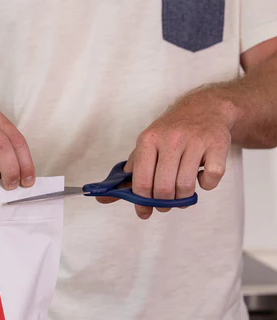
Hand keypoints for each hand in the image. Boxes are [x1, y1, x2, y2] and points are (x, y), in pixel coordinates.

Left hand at [100, 92, 233, 218]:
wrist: (204, 108)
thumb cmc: (170, 134)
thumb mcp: (145, 149)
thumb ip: (127, 176)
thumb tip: (102, 198)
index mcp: (148, 140)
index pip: (141, 182)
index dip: (142, 203)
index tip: (145, 212)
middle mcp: (170, 138)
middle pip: (163, 188)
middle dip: (163, 203)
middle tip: (166, 204)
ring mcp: (195, 140)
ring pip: (185, 186)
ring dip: (183, 198)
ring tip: (182, 194)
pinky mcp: (217, 144)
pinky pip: (211, 178)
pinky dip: (206, 185)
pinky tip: (201, 177)